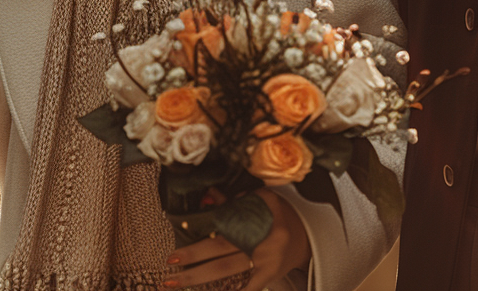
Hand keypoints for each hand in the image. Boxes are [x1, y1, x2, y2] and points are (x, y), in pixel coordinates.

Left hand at [161, 189, 311, 289]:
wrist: (307, 237)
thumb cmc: (281, 216)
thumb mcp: (263, 200)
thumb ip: (236, 200)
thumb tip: (208, 196)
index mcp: (260, 217)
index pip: (227, 222)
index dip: (204, 228)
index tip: (180, 232)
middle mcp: (263, 240)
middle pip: (222, 250)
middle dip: (193, 256)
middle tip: (170, 262)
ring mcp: (265, 262)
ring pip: (226, 271)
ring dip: (198, 278)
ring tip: (174, 282)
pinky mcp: (268, 277)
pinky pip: (246, 288)